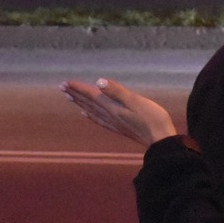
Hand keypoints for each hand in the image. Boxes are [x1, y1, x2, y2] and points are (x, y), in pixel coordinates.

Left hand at [63, 77, 178, 146]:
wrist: (161, 140)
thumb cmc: (152, 119)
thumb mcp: (136, 101)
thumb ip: (117, 92)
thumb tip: (99, 82)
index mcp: (113, 108)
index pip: (92, 95)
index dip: (79, 88)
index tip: (65, 82)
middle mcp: (110, 116)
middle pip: (89, 103)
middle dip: (75, 94)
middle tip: (62, 87)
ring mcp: (114, 123)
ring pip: (92, 111)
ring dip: (80, 104)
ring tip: (70, 98)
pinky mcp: (120, 128)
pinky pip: (99, 120)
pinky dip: (91, 116)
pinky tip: (86, 115)